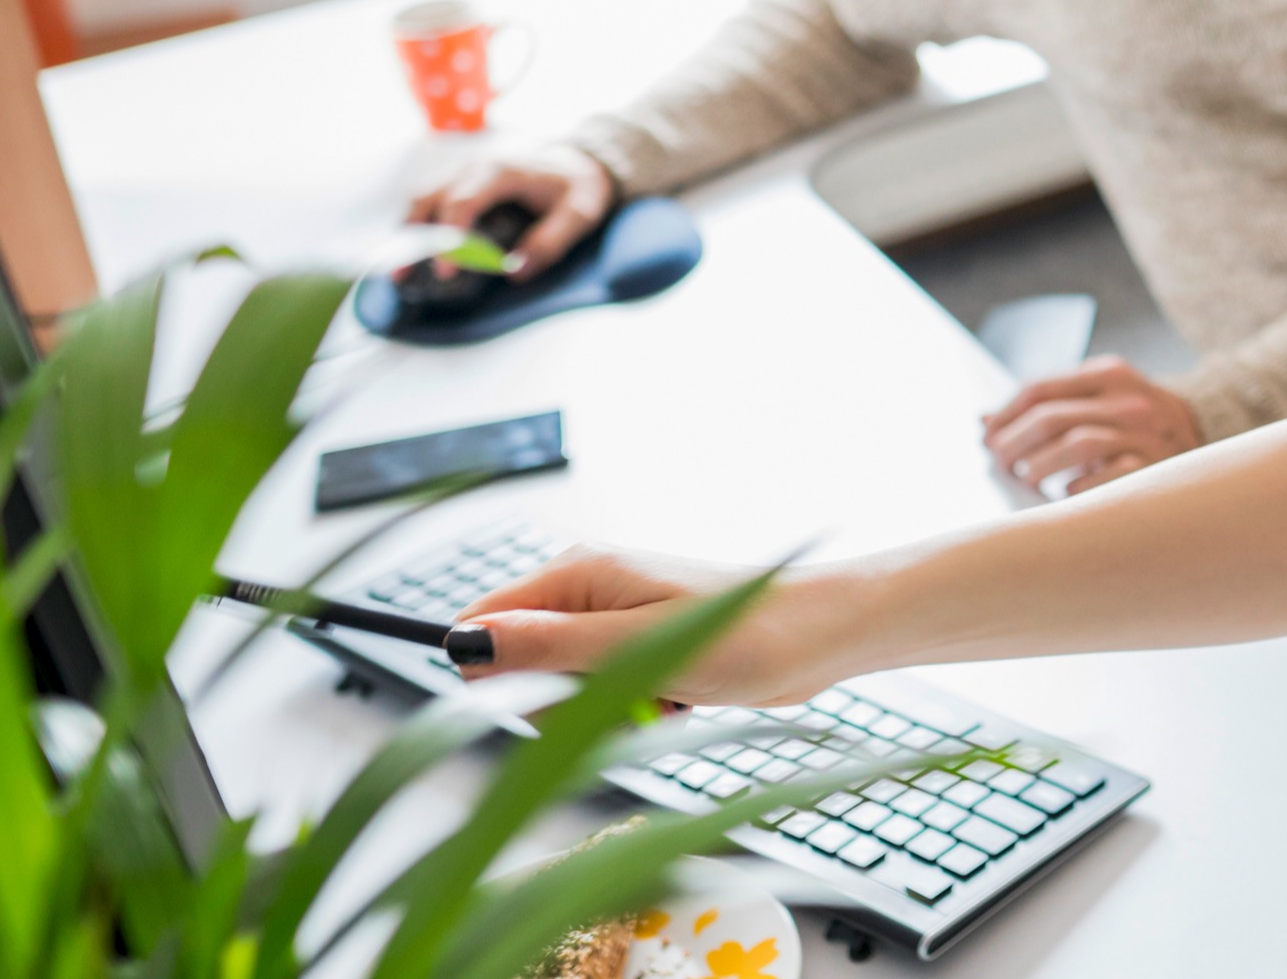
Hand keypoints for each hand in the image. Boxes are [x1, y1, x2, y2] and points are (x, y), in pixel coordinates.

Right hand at [404, 143, 614, 276]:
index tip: (445, 271)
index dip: (450, 236)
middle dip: (411, 236)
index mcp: (502, 171)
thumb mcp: (580, 213)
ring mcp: (464, 174)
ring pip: (422, 199)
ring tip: (398, 272)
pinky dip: (417, 227)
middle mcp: (475, 168)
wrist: (579, 162)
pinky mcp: (462, 185)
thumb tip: (515, 272)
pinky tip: (412, 255)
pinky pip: (431, 203)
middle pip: (429, 197)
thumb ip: (551, 241)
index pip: (462, 201)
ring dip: (407, 233)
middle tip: (401, 275)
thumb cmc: (578, 187)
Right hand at [451, 546, 852, 706]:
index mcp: (578, 574)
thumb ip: (547, 647)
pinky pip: (607, 698)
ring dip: (606, 711)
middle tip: (623, 695)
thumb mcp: (635, 650)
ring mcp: (616, 623)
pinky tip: (679, 701)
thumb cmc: (745, 635)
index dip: (493, 671)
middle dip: (563, 700)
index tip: (548, 696)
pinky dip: (638, 712)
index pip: (483, 621)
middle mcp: (589, 592)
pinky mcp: (643, 651)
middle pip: (521, 665)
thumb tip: (463, 644)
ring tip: (663, 695)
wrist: (823, 638)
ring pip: (565, 692)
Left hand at [982, 357, 1202, 497]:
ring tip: (1026, 480)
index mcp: (1107, 374)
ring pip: (1076, 444)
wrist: (1206, 434)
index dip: (1005, 415)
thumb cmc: (1135, 421)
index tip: (986, 437)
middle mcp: (1128, 399)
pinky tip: (1066, 493)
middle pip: (1050, 418)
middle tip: (998, 464)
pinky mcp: (1157, 468)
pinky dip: (1079, 487)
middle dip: (1013, 444)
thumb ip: (1048, 404)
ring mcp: (1145, 434)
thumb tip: (983, 424)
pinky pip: (1108, 477)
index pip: (1039, 389)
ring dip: (1040, 466)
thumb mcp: (1098, 398)